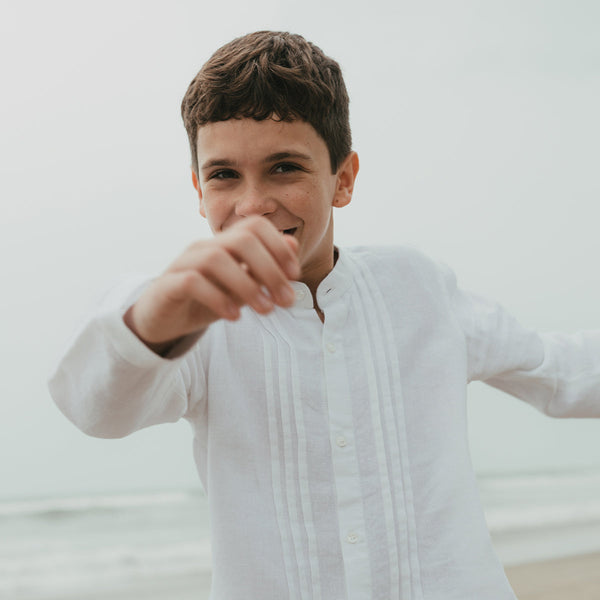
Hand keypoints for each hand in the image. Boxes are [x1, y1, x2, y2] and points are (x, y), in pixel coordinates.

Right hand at [123, 216, 299, 352]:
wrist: (162, 320)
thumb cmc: (204, 301)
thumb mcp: (240, 288)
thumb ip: (262, 269)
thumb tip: (293, 244)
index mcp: (223, 244)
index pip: (254, 226)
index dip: (278, 246)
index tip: (294, 274)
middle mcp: (204, 247)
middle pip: (241, 240)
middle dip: (269, 269)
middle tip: (285, 300)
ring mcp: (184, 263)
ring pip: (217, 258)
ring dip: (247, 285)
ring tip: (265, 310)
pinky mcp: (167, 284)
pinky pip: (192, 281)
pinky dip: (218, 298)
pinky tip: (234, 316)